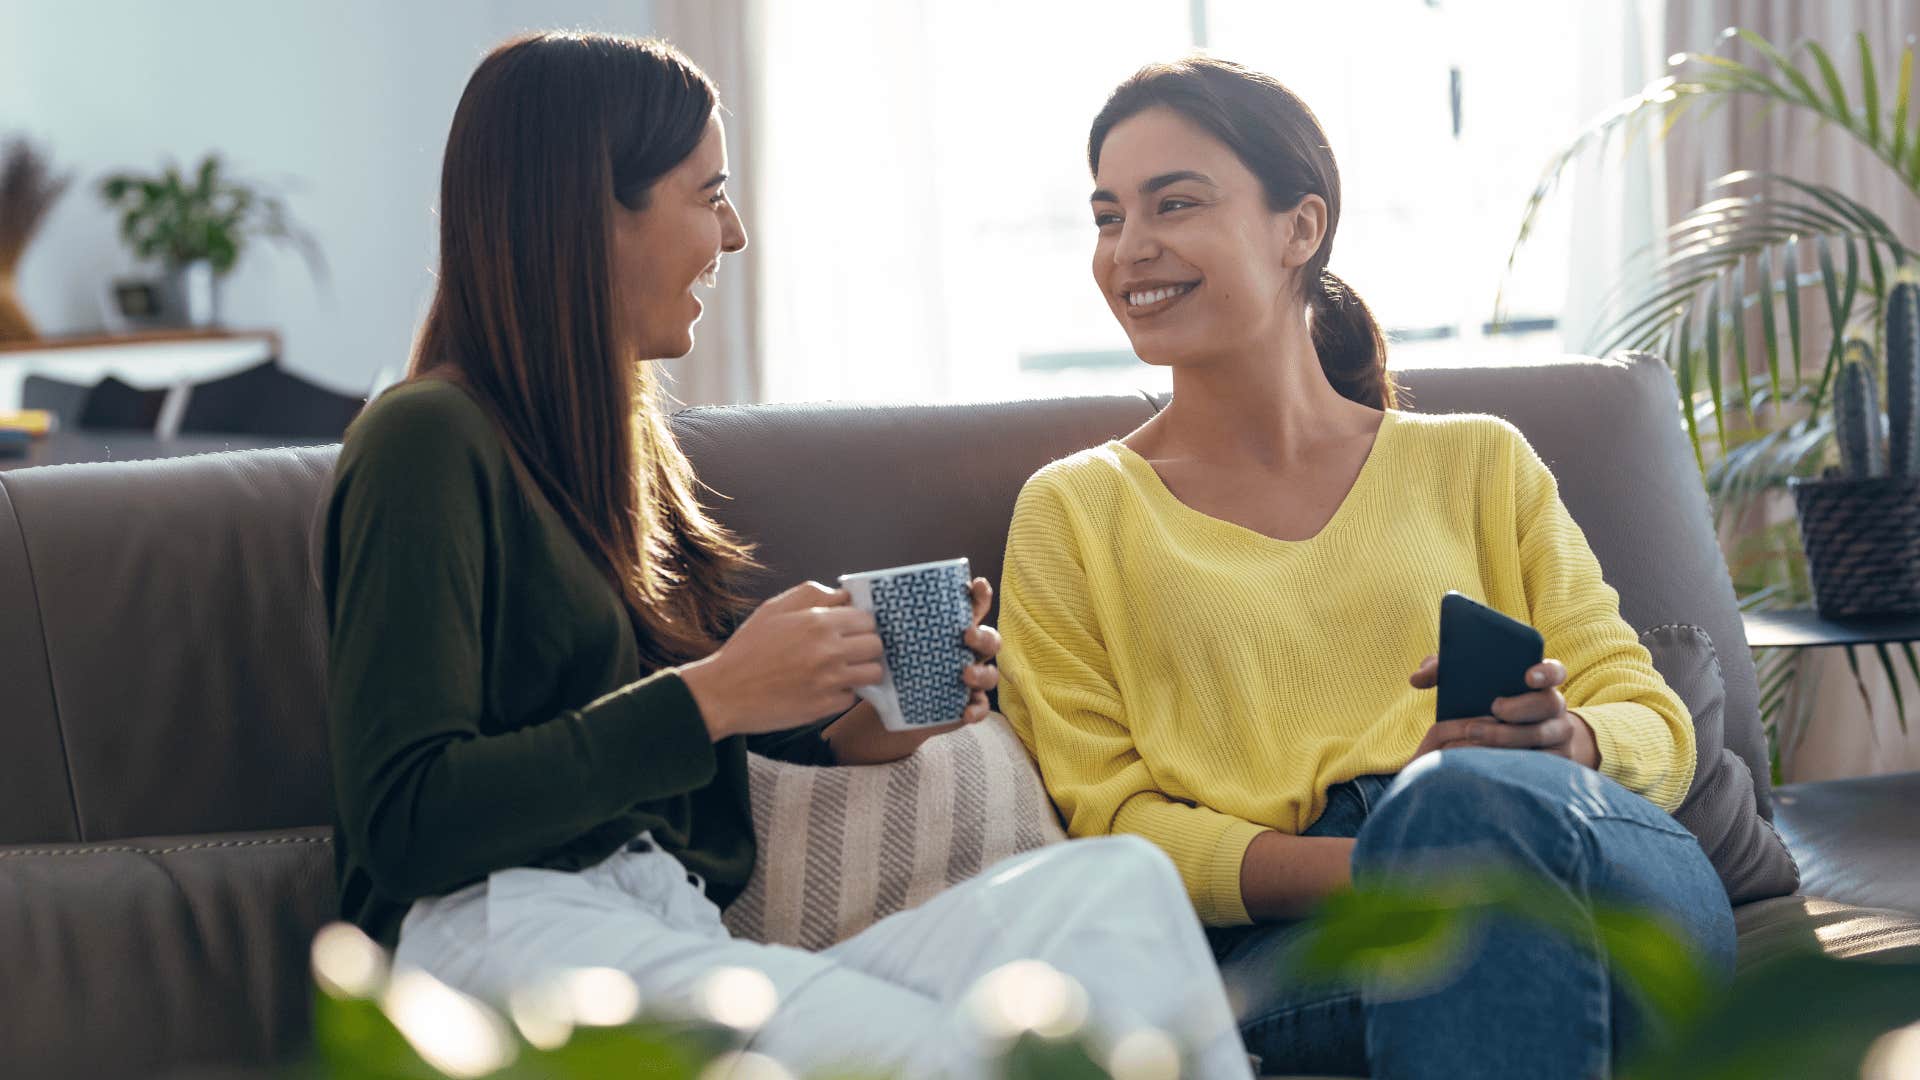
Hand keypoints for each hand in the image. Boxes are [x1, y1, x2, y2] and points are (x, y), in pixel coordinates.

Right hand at [679, 582, 883, 739]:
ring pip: (873, 672)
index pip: (867, 619)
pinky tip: (822, 688)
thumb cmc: (747, 649)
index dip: (859, 624)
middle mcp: (829, 651)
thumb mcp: (774, 609)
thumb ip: (812, 594)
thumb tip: (843, 595)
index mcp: (818, 622)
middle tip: (848, 650)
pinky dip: (842, 693)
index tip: (849, 630)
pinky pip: (852, 697)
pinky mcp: (825, 707)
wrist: (724, 693)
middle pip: (876, 645)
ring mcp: (830, 681)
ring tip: (841, 670)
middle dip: (865, 646)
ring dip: (862, 670)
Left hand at [826, 577, 1001, 764]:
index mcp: (951, 629)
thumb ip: (878, 619)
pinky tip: (965, 710)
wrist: (892, 706)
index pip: (973, 606)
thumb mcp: (887, 640)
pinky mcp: (965, 704)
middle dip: (983, 635)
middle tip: (965, 635)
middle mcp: (966, 652)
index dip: (979, 594)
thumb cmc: (893, 664)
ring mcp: (969, 679)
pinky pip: (980, 707)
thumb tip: (848, 594)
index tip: (975, 585)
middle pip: (989, 639)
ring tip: (964, 674)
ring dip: (982, 672)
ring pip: (990, 673)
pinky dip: (976, 708)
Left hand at [1407, 655, 1600, 767]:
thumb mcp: (1471, 685)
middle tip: (1495, 706)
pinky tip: (1491, 759)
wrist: (1516, 741)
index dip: (1545, 671)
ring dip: (1511, 735)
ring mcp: (1557, 735)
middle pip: (1550, 703)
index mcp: (1539, 682)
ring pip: (1543, 735)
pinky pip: (1541, 763)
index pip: (1554, 671)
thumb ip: (1444, 671)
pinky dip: (1518, 761)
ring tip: (1475, 733)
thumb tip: (1416, 678)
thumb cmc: (1488, 705)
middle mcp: (1554, 707)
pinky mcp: (1554, 762)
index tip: (1527, 674)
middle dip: (1522, 705)